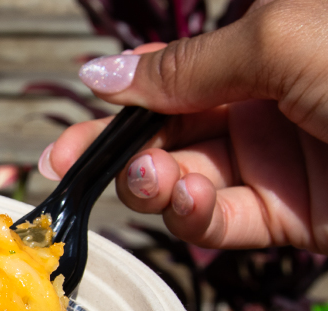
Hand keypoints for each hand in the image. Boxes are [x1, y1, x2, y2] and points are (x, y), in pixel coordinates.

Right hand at [39, 0, 327, 252]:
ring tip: (148, 175)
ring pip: (182, 181)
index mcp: (259, 49)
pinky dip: (192, 216)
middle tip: (70, 162)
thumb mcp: (275, 42)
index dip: (117, 102)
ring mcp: (270, 162)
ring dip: (151, 184)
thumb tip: (101, 72)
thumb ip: (184, 65)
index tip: (72, 130)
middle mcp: (260, 104)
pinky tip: (187, 197)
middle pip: (163, 134)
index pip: (170, 78)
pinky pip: (219, 221)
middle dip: (114, 151)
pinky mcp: (287, 216)